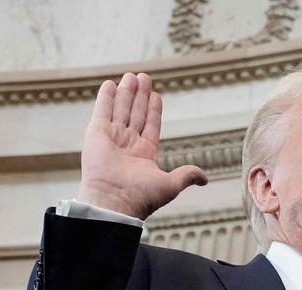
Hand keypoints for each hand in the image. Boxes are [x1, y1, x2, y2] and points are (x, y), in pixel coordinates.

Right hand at [77, 72, 206, 218]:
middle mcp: (128, 144)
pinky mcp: (96, 133)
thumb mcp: (171, 184)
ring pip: (121, 109)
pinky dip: (106, 97)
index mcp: (144, 154)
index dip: (154, 109)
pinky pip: (102, 111)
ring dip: (126, 92)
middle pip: (136, 113)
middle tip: (144, 77)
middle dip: (140, 96)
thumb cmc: (141, 196)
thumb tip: (204, 179)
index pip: (151, 125)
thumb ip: (187, 175)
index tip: (157, 94)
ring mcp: (112, 137)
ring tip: (132, 76)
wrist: (114, 201)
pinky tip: (110, 84)